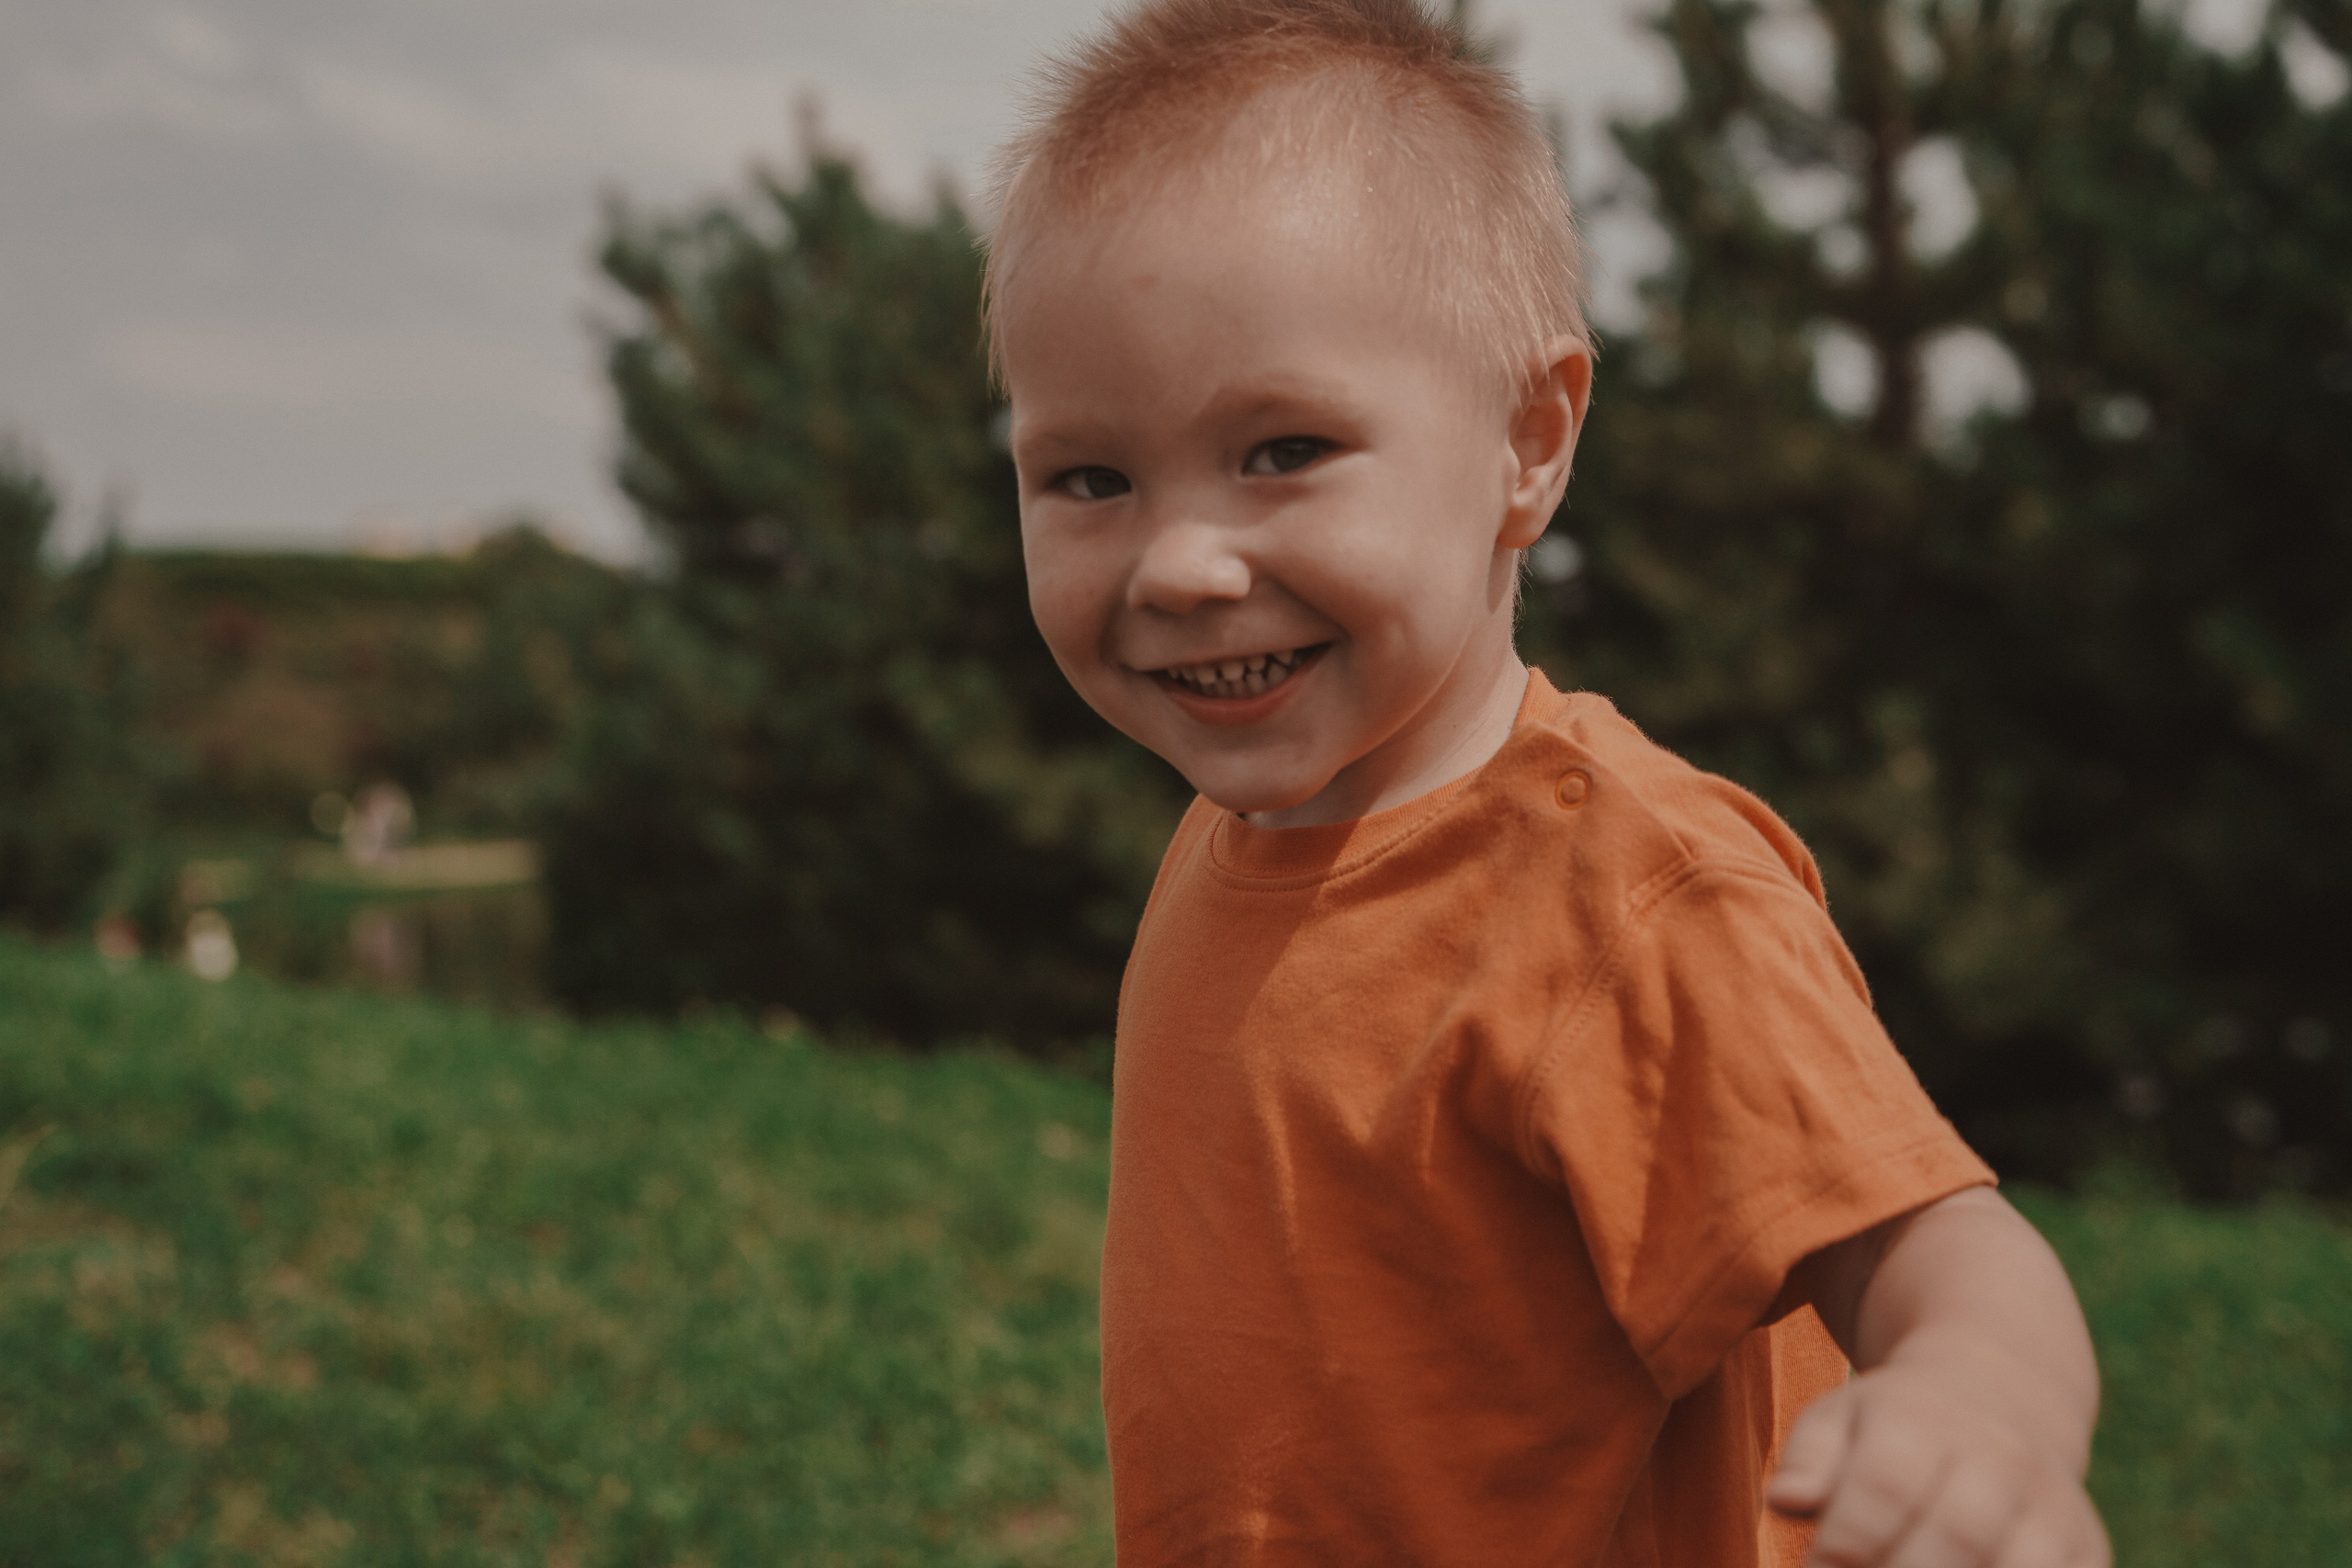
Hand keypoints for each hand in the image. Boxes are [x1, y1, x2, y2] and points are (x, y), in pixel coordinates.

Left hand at [1767, 1359, 2109, 1567]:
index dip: (1847, 1542)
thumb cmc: (1894, 1424)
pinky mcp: (2088, 1547)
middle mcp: (1997, 1457)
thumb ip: (1809, 1460)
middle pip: (1956, 1535)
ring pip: (2019, 1565)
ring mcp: (2050, 1504)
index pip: (1885, 1486)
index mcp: (1922, 1422)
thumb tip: (1786, 1500)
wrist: (2001, 1392)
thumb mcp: (1839, 1419)